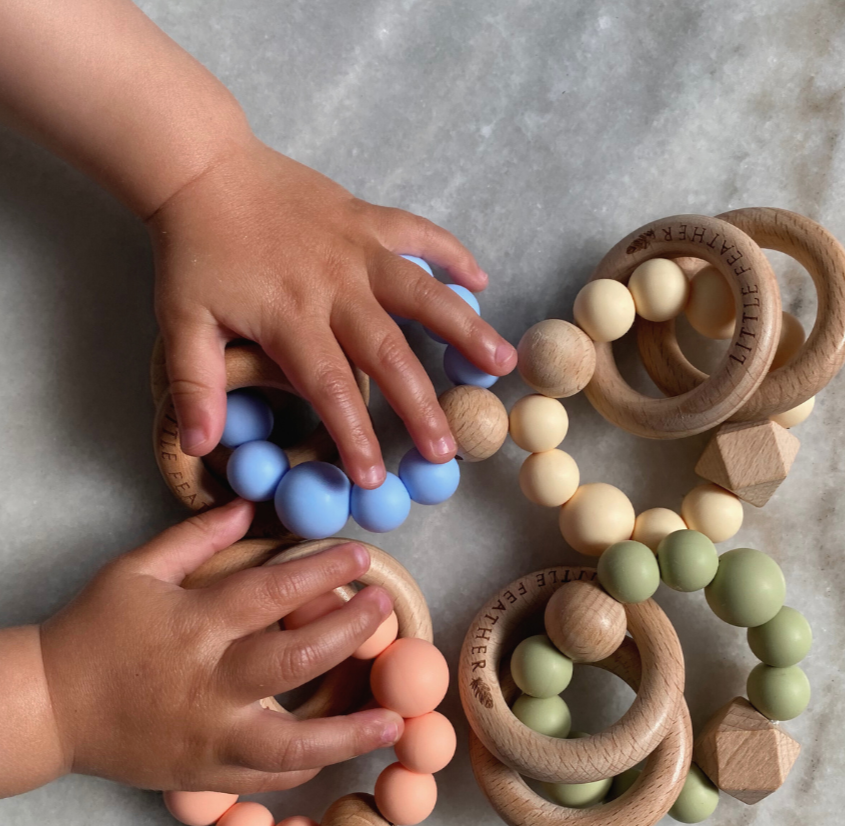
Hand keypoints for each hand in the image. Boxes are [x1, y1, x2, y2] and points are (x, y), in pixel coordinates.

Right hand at [39, 501, 402, 792]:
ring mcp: (207, 736)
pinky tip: (340, 751)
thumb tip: (249, 507)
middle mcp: (207, 683)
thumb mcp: (136, 570)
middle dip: (351, 632)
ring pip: (292, 743)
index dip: (324, 572)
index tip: (362, 559)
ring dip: (351, 732)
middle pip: (296, 659)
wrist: (48, 707)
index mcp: (193, 625)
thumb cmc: (93, 631)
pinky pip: (265, 779)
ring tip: (396, 721)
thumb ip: (196, 538)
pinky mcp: (203, 774)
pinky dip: (306, 766)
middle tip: (385, 610)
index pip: (272, 591)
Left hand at [148, 138, 516, 485]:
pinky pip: (420, 233)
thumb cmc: (194, 251)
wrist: (202, 167)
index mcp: (291, 318)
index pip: (331, 389)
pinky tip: (481, 280)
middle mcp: (335, 287)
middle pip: (388, 354)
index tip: (374, 478)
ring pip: (423, 294)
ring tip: (502, 364)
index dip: (355, 437)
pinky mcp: (367, 218)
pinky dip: (452, 254)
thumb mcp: (181, 320)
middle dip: (421, 407)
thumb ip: (196, 385)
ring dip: (465, 330)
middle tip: (447, 450)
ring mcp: (357, 249)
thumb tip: (199, 447)